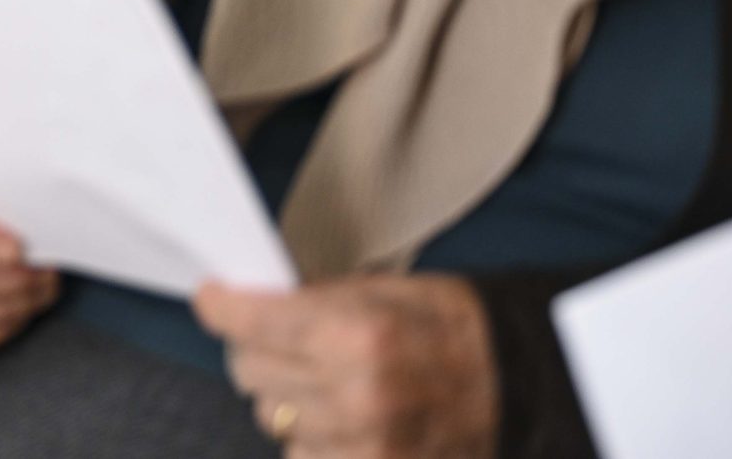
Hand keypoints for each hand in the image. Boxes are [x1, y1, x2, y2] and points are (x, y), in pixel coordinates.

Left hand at [196, 275, 499, 457]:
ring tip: (319, 377)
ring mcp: (361, 444)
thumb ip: (311, 300)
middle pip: (249, 372)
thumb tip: (252, 304)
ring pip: (270, 418)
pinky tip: (336, 414)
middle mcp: (352, 395)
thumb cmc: (451, 324)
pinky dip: (309, 435)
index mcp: (354, 335)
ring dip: (283, 396)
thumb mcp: (381, 289)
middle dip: (254, 348)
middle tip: (274, 334)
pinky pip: (302, 454)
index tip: (211, 297)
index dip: (220, 306)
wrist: (520, 381)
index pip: (250, 323)